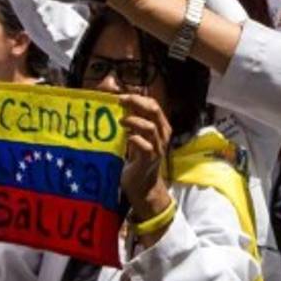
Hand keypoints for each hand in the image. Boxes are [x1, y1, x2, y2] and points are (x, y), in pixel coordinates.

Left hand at [119, 94, 172, 229]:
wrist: (143, 185)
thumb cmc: (137, 159)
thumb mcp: (137, 136)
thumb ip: (133, 122)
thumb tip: (118, 104)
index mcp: (161, 126)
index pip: (153, 104)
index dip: (138, 97)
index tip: (120, 96)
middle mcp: (163, 134)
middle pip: (154, 110)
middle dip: (136, 102)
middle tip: (119, 101)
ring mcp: (158, 147)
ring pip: (150, 126)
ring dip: (133, 120)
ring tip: (120, 120)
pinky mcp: (150, 159)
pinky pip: (144, 145)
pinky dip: (133, 138)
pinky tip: (125, 138)